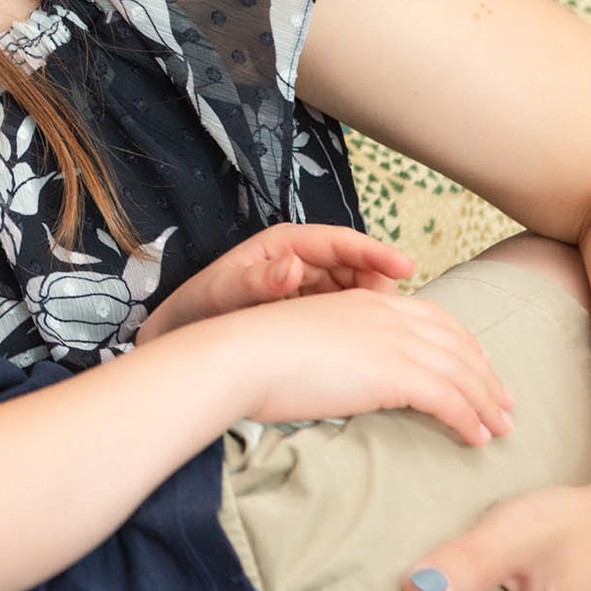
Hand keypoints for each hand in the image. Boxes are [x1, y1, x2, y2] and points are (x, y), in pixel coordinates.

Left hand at [138, 223, 416, 344]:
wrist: (184, 333)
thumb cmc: (201, 306)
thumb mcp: (226, 291)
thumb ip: (258, 281)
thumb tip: (292, 267)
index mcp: (286, 244)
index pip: (341, 242)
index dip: (376, 253)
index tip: (405, 267)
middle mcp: (303, 260)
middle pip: (357, 267)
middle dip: (378, 287)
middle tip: (394, 317)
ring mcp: (309, 285)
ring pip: (356, 292)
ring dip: (372, 309)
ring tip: (383, 336)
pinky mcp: (311, 310)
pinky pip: (345, 312)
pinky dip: (359, 324)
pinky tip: (365, 348)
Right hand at [217, 288, 514, 445]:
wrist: (242, 355)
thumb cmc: (259, 355)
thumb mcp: (309, 339)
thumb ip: (341, 349)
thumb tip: (350, 373)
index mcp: (367, 302)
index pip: (434, 320)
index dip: (463, 345)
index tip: (479, 368)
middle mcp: (388, 315)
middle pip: (457, 344)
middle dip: (486, 375)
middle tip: (505, 403)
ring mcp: (394, 342)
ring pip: (461, 373)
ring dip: (487, 403)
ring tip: (501, 428)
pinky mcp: (395, 373)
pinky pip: (449, 399)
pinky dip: (469, 419)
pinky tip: (477, 438)